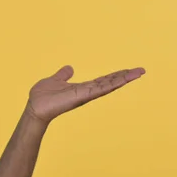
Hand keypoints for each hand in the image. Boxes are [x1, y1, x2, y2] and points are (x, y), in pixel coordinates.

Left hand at [25, 65, 145, 123]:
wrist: (34, 108)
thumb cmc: (42, 97)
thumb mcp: (55, 80)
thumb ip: (63, 75)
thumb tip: (69, 68)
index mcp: (82, 88)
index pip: (103, 80)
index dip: (115, 75)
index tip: (129, 70)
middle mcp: (87, 92)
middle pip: (109, 83)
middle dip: (125, 77)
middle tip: (141, 70)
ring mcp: (85, 95)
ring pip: (108, 85)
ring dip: (123, 79)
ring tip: (137, 73)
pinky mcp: (81, 96)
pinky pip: (99, 89)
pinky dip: (110, 84)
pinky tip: (122, 80)